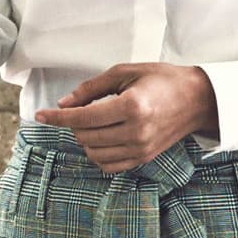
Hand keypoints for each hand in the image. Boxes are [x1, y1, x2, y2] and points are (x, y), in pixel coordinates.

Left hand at [28, 62, 212, 171]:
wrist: (197, 99)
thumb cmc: (162, 80)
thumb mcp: (125, 72)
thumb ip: (91, 88)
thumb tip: (63, 103)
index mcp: (131, 107)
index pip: (82, 117)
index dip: (57, 117)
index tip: (40, 115)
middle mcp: (136, 132)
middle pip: (85, 136)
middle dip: (73, 123)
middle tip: (78, 109)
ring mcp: (141, 148)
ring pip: (94, 153)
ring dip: (84, 138)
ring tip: (92, 122)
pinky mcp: (143, 158)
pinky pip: (108, 165)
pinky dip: (97, 153)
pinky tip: (100, 138)